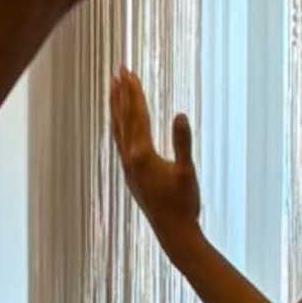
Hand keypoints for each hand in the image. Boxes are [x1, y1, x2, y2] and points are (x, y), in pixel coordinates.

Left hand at [106, 69, 203, 247]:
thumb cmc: (184, 203)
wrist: (174, 233)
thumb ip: (183, 142)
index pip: (136, 115)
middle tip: (118, 69)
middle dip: (121, 93)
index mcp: (142, 154)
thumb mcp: (187, 171)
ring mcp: (128, 168)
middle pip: (123, 118)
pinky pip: (120, 142)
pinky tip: (121, 123)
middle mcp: (129, 159)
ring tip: (114, 88)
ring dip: (116, 108)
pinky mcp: (131, 175)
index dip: (133, 91)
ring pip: (118, 130)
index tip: (128, 70)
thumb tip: (180, 115)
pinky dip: (119, 126)